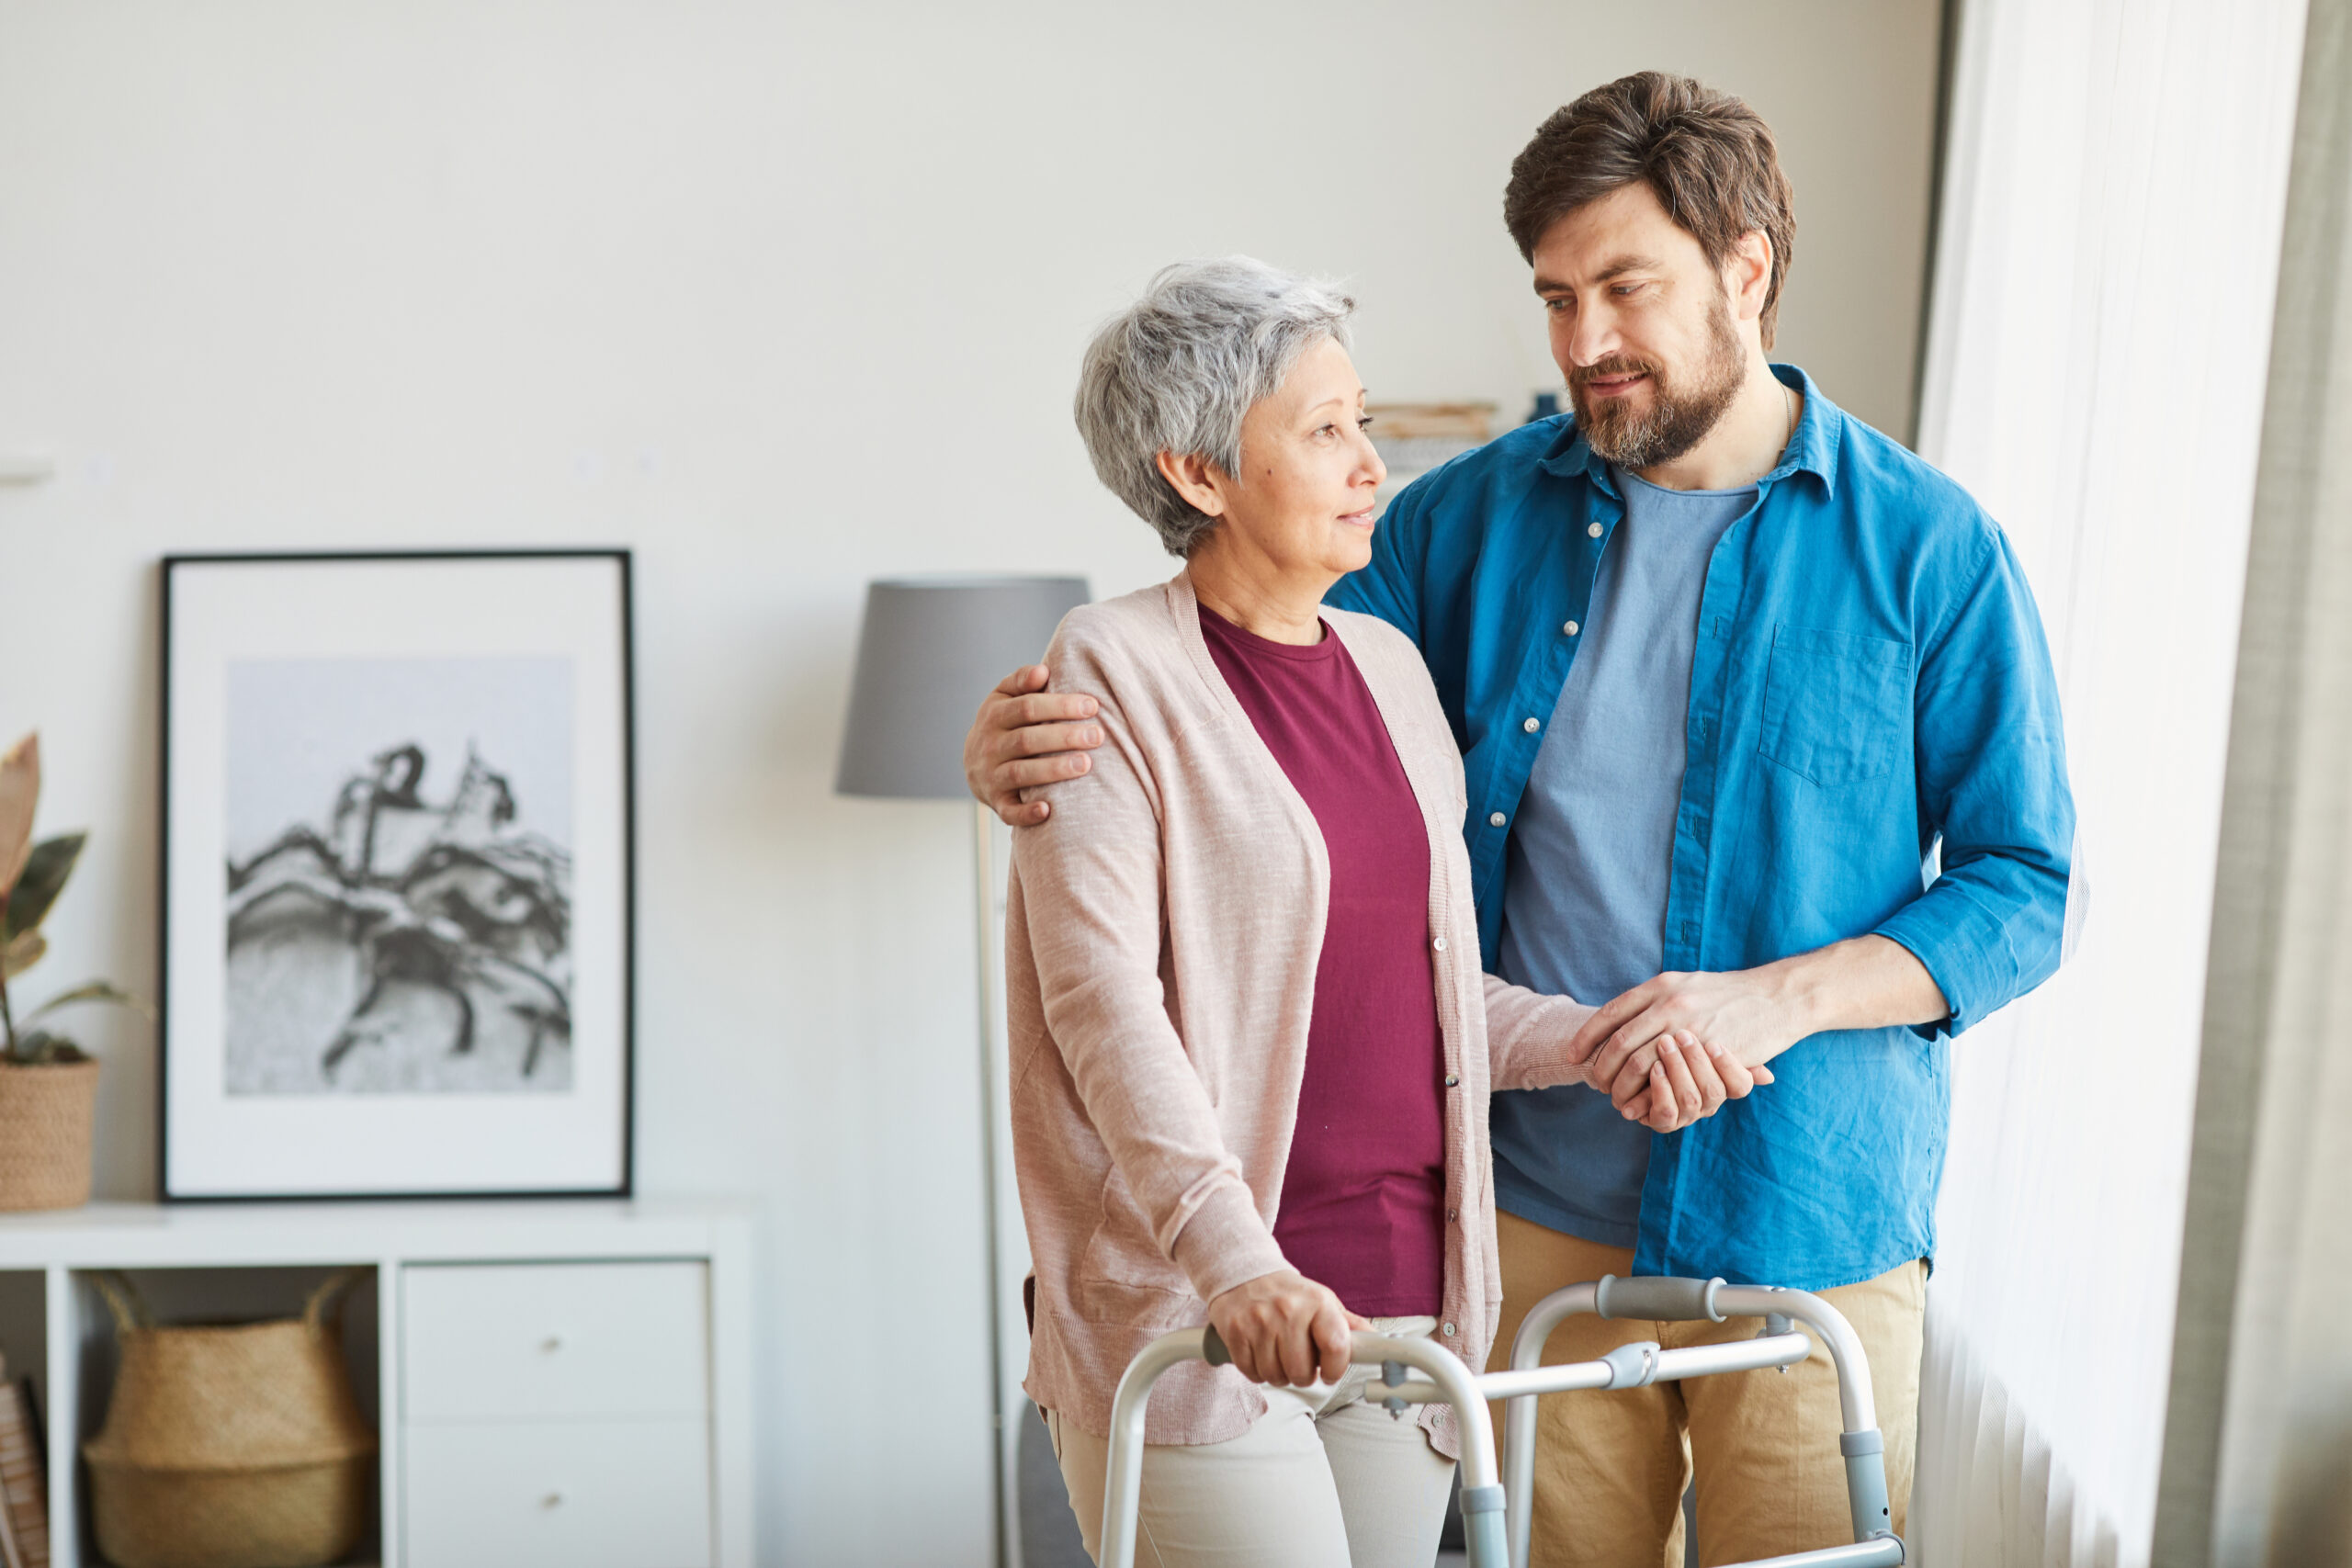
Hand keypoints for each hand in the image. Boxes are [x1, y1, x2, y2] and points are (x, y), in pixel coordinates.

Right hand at [962, 664, 1105, 826]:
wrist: (975, 764)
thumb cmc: (1004, 724)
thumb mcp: (1004, 697)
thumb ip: (1022, 680)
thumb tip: (1043, 670)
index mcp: (994, 715)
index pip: (1028, 707)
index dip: (1060, 706)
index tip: (1092, 706)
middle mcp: (990, 746)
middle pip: (1027, 740)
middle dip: (1064, 737)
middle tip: (1097, 736)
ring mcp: (992, 776)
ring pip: (1022, 773)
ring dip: (1053, 770)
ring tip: (1085, 764)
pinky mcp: (997, 802)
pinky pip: (1009, 811)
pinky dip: (1026, 813)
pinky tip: (1049, 809)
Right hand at [1206, 1269, 1369, 1386]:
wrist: (1244, 1274)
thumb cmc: (1289, 1294)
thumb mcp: (1322, 1301)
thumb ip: (1348, 1325)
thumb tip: (1377, 1342)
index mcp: (1317, 1302)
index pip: (1336, 1347)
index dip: (1335, 1368)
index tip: (1329, 1372)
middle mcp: (1288, 1310)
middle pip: (1301, 1371)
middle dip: (1302, 1375)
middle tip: (1299, 1360)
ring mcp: (1259, 1322)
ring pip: (1276, 1376)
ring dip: (1279, 1374)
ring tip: (1279, 1354)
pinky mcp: (1236, 1332)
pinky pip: (1252, 1373)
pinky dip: (1257, 1371)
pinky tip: (1260, 1353)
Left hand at [1570, 968, 1801, 1114]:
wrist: (1778, 996)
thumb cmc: (1732, 994)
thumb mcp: (1689, 984)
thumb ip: (1658, 998)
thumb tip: (1627, 1016)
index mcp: (1661, 984)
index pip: (1611, 1012)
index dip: (1587, 1035)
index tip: (1573, 1054)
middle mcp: (1669, 1001)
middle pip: (1618, 1040)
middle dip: (1601, 1066)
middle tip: (1595, 1083)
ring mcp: (1687, 1025)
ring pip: (1637, 1062)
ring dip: (1621, 1084)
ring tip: (1614, 1096)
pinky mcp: (1706, 1049)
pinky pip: (1668, 1075)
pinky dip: (1648, 1092)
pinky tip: (1641, 1100)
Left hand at [1617, 1028, 1774, 1131]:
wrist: (1641, 1057)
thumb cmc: (1680, 1041)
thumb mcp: (1703, 1032)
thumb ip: (1728, 1039)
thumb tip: (1767, 1070)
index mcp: (1725, 1083)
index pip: (1741, 1084)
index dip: (1729, 1067)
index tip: (1714, 1043)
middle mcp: (1709, 1102)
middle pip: (1714, 1091)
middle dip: (1696, 1062)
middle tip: (1682, 1035)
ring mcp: (1687, 1114)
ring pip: (1690, 1100)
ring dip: (1677, 1071)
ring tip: (1664, 1044)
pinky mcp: (1662, 1121)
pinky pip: (1666, 1113)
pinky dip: (1660, 1090)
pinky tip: (1653, 1067)